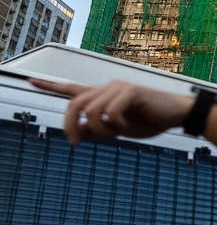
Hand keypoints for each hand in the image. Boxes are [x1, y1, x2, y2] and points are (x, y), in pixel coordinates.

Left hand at [29, 78, 193, 144]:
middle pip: (75, 104)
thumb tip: (77, 133)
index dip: (50, 86)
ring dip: (100, 130)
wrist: (177, 115)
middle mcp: (108, 87)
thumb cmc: (150, 120)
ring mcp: (119, 88)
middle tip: (74, 143)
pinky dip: (116, 126)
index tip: (30, 81)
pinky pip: (110, 113)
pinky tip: (127, 128)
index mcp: (104, 95)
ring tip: (115, 136)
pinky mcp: (131, 91)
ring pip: (92, 111)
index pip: (71, 89)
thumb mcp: (119, 130)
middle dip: (70, 125)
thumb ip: (97, 130)